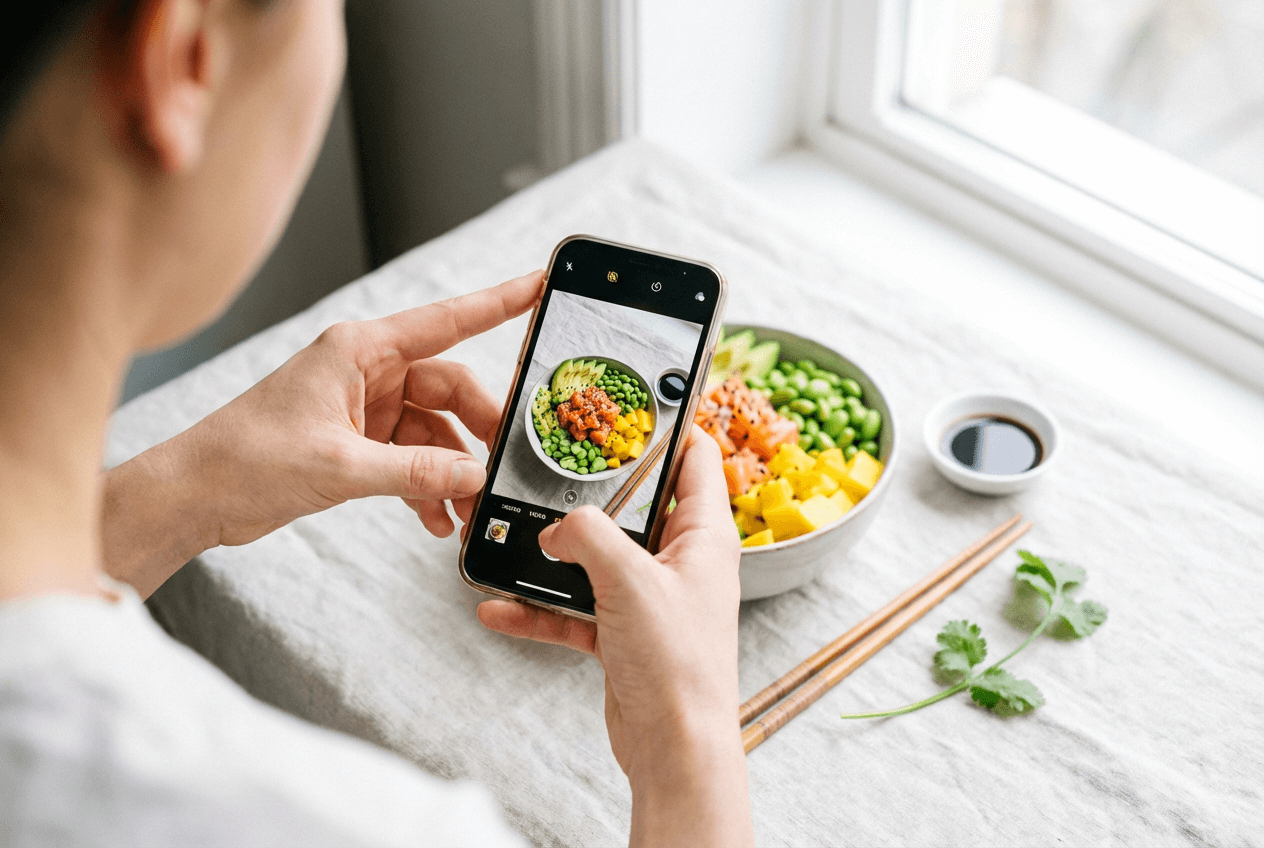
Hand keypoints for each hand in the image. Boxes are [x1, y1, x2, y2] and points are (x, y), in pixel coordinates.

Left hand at [103, 271, 541, 595]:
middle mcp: (365, 371)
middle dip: (479, 429)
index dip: (499, 302)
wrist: (194, 495)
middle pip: (448, 387)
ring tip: (465, 509)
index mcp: (360, 350)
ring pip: (432, 429)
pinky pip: (410, 457)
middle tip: (501, 465)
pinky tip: (434, 519)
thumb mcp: (340, 467)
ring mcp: (362, 407)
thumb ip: (414, 472)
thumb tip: (472, 478)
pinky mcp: (355, 442)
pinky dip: (425, 486)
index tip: (540, 287)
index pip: (446, 320)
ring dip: (450, 470)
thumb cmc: (245, 459)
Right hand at [477, 428, 752, 846]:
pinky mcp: (625, 634)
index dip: (670, 426)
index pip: (696, 458)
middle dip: (593, 493)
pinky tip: (501, 608)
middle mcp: (681, 561)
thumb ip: (587, 536)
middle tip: (555, 469)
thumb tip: (556, 525)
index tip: (633, 404)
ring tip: (516, 542)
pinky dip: (541, 610)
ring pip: (598, 559)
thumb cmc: (678, 666)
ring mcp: (652, 598)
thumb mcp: (629, 580)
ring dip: (556, 557)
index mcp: (704, 535)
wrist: (674, 749)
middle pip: (636, 506)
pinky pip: (576, 610)